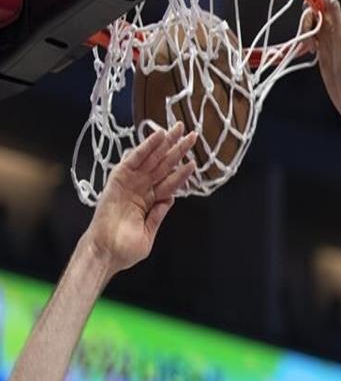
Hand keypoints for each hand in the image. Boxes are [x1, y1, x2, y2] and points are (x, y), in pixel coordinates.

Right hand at [83, 123, 196, 276]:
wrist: (106, 253)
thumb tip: (171, 199)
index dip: (182, 172)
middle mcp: (141, 189)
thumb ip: (158, 215)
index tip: (195, 160)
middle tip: (191, 134)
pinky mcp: (118, 179)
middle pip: (163, 165)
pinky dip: (146, 147)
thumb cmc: (124, 249)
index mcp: (149, 202)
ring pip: (152, 158)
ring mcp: (130, 183)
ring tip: (178, 128)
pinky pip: (135, 159)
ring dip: (164, 143)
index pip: (170, 183)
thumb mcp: (149, 233)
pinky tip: (158, 136)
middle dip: (177, 150)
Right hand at [305, 0, 340, 120]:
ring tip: (305, 49)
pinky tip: (303, 53)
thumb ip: (337, 20)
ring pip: (310, 28)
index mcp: (339, 27)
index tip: (303, 10)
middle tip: (308, 42)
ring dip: (302, 34)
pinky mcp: (323, 55)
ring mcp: (327, 44)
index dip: (312, 2)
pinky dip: (302, 43)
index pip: (323, 4)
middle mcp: (333, 33)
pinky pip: (310, 41)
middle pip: (314, 15)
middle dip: (305, 23)